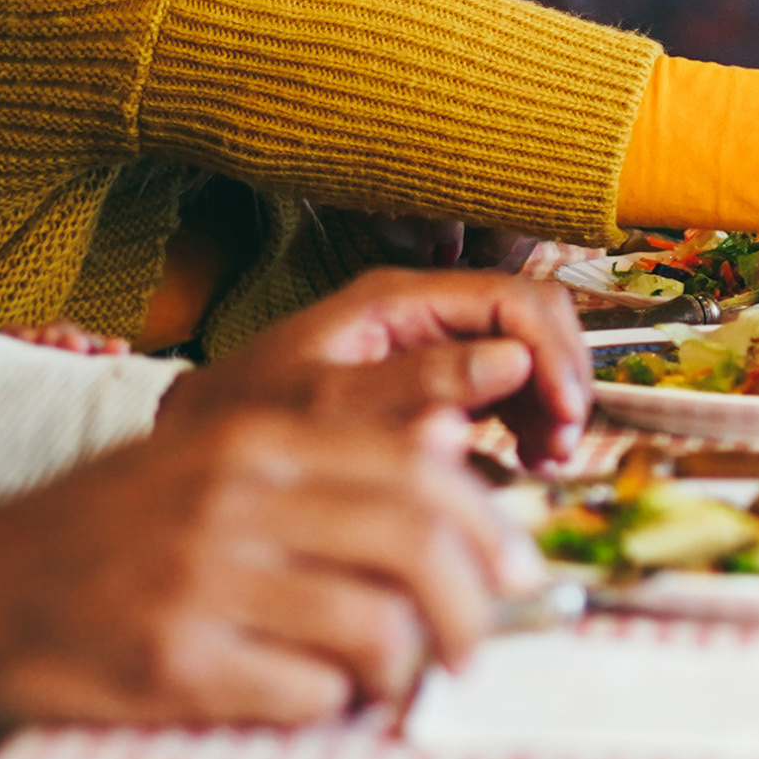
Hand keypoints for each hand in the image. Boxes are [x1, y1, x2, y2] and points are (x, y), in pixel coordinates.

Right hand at [0, 368, 521, 745]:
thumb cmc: (97, 534)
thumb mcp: (201, 465)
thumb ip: (317, 467)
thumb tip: (455, 466)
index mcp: (255, 445)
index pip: (423, 476)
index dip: (490, 533)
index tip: (514, 574)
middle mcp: (236, 504)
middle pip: (419, 552)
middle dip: (473, 612)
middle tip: (475, 651)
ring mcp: (204, 586)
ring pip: (378, 631)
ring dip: (403, 671)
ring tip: (385, 684)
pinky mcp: (174, 666)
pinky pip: (308, 695)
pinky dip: (332, 709)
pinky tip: (311, 703)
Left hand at [168, 265, 592, 469]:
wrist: (191, 449)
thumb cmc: (245, 424)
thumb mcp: (328, 407)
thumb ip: (417, 382)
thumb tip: (511, 363)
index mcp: (395, 301)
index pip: (513, 300)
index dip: (553, 354)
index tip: (566, 417)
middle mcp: (417, 313)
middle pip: (530, 320)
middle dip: (559, 376)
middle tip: (562, 444)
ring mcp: (423, 345)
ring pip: (523, 353)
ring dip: (548, 400)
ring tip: (547, 458)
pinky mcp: (424, 380)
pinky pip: (500, 384)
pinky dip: (525, 416)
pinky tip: (524, 455)